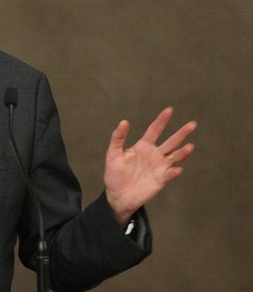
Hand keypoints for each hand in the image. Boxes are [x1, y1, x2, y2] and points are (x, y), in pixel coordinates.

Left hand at [103, 107, 196, 226]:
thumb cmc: (114, 174)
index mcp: (143, 146)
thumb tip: (124, 121)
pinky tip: (176, 169)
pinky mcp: (160, 180)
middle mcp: (154, 155)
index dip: (161, 121)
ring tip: (189, 146)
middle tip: (192, 124)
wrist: (117, 195)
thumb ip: (118, 138)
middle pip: (170, 142)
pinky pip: (169, 174)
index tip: (169, 110)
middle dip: (181, 133)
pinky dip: (173, 171)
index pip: (154, 130)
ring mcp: (159, 167)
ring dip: (182, 152)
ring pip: (174, 157)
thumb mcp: (113, 154)